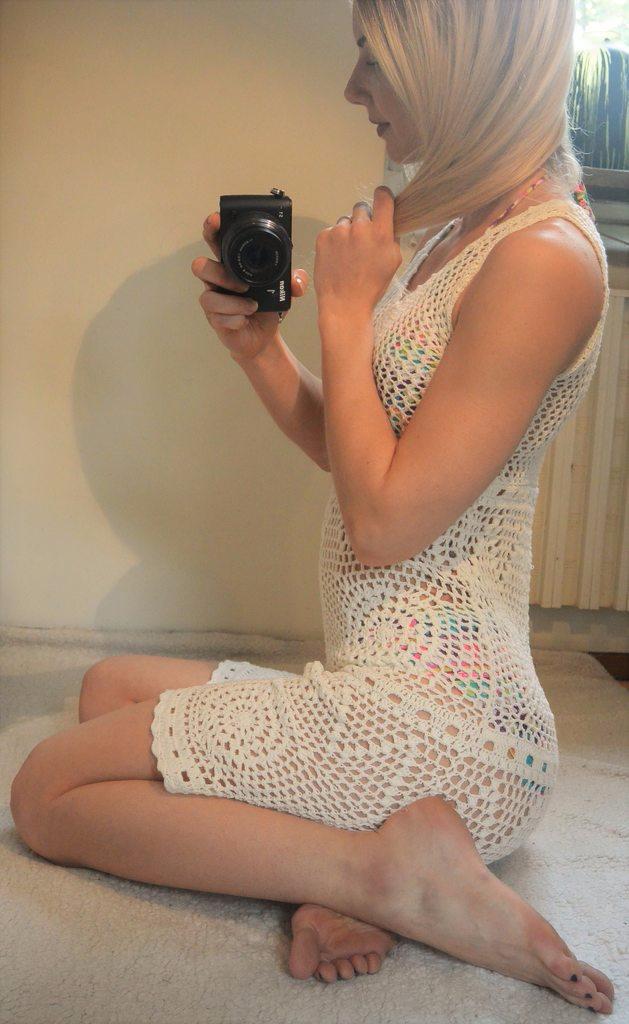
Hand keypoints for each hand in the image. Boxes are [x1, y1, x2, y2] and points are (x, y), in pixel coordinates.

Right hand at [192, 211, 308, 362]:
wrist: (263, 336)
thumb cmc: (267, 305)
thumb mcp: (285, 290)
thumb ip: (294, 281)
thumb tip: (297, 281)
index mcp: (231, 264)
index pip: (215, 241)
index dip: (212, 229)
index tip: (216, 220)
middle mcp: (217, 280)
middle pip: (200, 266)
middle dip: (219, 273)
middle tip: (242, 284)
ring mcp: (214, 300)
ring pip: (208, 296)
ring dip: (232, 302)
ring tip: (252, 305)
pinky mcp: (215, 320)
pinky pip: (218, 317)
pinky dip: (236, 318)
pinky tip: (246, 319)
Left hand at [314, 185, 401, 319]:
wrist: (344, 304)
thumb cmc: (372, 287)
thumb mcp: (393, 262)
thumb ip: (390, 237)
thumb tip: (387, 222)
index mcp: (381, 232)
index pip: (383, 197)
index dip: (382, 196)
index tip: (381, 200)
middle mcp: (360, 227)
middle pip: (362, 209)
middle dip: (363, 222)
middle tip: (362, 241)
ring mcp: (339, 231)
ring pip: (345, 222)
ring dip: (347, 233)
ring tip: (347, 255)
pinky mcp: (323, 237)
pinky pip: (331, 231)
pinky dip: (334, 242)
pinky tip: (337, 258)